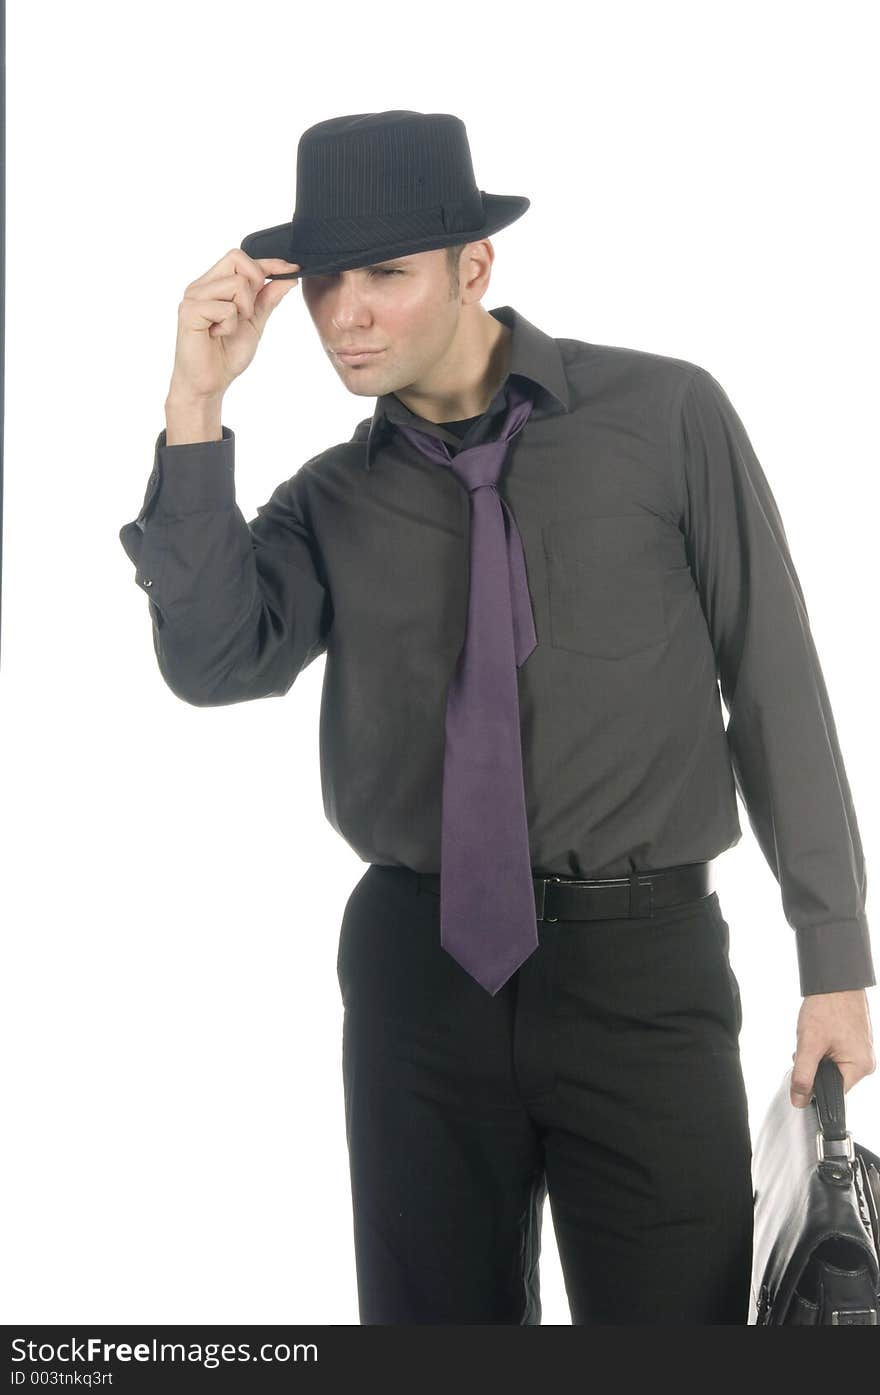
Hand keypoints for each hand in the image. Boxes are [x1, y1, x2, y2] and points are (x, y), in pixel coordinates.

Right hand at [167, 249, 300, 403]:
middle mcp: (201, 286)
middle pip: (237, 258)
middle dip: (254, 284)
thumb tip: (289, 277)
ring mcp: (193, 297)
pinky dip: (229, 325)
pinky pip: (226, 308)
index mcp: (213, 285)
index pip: (240, 258)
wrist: (209, 383)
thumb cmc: (226, 355)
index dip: (268, 262)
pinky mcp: (189, 312)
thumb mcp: (254, 322)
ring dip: (243, 311)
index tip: (292, 269)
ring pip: (236, 284)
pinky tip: (217, 335)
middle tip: (246, 313)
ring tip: (228, 328)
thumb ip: (267, 299)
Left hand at [790, 988, 874, 1106]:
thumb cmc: (827, 1007)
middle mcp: (865, 1062)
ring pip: (832, 1065)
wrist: (835, 980)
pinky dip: (824, 1046)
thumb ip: (802, 1076)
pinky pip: (837, 1053)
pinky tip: (821, 1031)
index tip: (802, 1071)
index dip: (813, 1085)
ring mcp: (862, 1051)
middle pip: (832, 1078)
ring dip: (817, 1055)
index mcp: (860, 1068)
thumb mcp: (809, 1045)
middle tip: (808, 1046)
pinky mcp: (856, 1041)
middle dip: (814, 1066)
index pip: (833, 1093)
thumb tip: (799, 1100)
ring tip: (815, 1035)